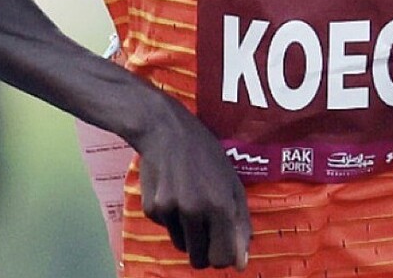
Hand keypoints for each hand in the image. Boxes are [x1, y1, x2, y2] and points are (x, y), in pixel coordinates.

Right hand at [137, 94, 250, 269]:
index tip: (223, 246)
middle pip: (200, 260)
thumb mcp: (232, 183)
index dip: (224, 257)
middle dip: (205, 251)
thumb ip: (240, 222)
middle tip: (206, 229)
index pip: (223, 259)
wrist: (166, 131)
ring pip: (182, 246)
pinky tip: (173, 192)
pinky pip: (166, 229)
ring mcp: (171, 211)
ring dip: (188, 234)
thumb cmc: (207, 154)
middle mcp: (195, 211)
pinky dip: (171, 219)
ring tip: (190, 202)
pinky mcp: (151, 210)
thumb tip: (241, 262)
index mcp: (220, 206)